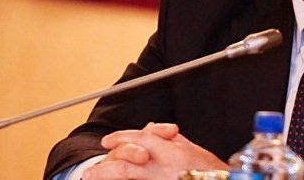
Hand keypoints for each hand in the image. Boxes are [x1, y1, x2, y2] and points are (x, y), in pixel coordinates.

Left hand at [83, 123, 227, 179]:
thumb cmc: (212, 171)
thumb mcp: (193, 150)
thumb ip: (172, 140)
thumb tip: (156, 129)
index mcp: (173, 152)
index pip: (142, 138)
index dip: (122, 137)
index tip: (108, 141)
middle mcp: (165, 168)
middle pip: (127, 162)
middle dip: (106, 166)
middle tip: (92, 170)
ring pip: (127, 176)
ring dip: (108, 176)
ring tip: (93, 177)